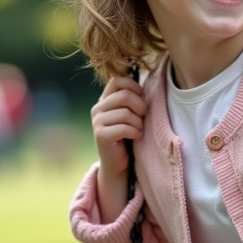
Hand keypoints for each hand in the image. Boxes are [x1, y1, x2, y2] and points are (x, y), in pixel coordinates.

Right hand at [91, 76, 146, 222]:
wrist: (118, 162)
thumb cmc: (128, 135)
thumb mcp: (130, 114)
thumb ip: (132, 99)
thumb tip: (145, 87)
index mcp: (104, 100)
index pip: (118, 81)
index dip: (134, 87)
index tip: (143, 98)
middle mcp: (98, 108)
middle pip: (124, 95)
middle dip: (140, 106)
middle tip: (143, 117)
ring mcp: (97, 122)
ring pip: (125, 113)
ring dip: (138, 123)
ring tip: (138, 130)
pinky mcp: (100, 135)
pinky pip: (123, 128)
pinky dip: (135, 132)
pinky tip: (135, 137)